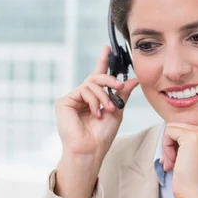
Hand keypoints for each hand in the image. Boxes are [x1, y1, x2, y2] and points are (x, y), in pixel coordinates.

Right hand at [54, 46, 138, 197]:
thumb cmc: (102, 135)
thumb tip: (133, 80)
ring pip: (91, 84)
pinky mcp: (64, 102)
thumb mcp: (117, 111)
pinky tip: (95, 112)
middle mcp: (82, 96)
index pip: (98, 76)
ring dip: (104, 96)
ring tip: (108, 109)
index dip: (102, 61)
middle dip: (109, 80)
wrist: (91, 148)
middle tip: (119, 86)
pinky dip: (93, 101)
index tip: (107, 48)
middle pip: (96, 77)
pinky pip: (83, 91)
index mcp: (94, 98)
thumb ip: (122, 94)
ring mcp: (72, 98)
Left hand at [161, 123, 197, 197]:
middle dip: (171, 145)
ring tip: (172, 163)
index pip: (186, 128)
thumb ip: (190, 141)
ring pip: (172, 128)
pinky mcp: (191, 136)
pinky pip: (168, 132)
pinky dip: (165, 148)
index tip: (179, 160)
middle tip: (172, 163)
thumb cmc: (195, 179)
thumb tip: (171, 131)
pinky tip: (172, 162)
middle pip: (179, 126)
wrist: (197, 195)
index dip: (177, 144)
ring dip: (167, 147)